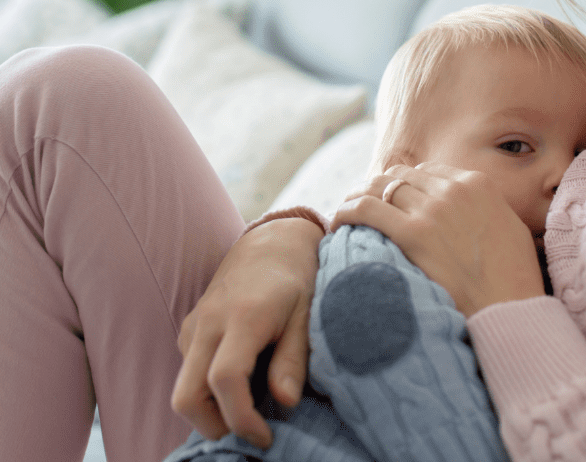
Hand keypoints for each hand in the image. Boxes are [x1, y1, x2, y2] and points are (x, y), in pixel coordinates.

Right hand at [170, 217, 323, 448]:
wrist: (273, 241)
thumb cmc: (297, 276)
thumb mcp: (308, 312)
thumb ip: (295, 357)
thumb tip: (286, 402)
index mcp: (243, 316)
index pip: (225, 380)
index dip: (241, 418)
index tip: (265, 436)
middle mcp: (209, 322)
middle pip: (186, 396)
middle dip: (214, 427)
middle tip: (253, 431)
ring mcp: (195, 325)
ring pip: (184, 389)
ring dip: (211, 410)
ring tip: (254, 404)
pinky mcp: (190, 329)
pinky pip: (189, 373)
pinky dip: (208, 391)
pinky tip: (244, 382)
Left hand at [330, 162, 544, 316]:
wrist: (513, 312)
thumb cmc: (515, 280)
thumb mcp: (510, 228)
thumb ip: (484, 208)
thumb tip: (466, 209)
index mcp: (477, 184)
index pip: (427, 171)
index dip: (407, 186)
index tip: (395, 202)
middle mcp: (453, 189)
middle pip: (400, 176)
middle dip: (380, 189)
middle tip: (364, 208)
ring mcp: (433, 209)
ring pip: (379, 187)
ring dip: (359, 197)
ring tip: (346, 214)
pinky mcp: (414, 234)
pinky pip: (366, 210)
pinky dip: (347, 212)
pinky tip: (337, 223)